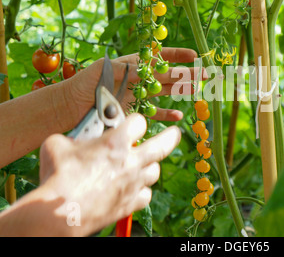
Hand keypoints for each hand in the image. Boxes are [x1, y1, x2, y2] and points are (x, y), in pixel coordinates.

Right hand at [39, 114, 180, 235]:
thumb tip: (73, 139)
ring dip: (150, 165)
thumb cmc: (58, 176)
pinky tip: (132, 189)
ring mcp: (134, 184)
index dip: (135, 121)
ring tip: (143, 163)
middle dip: (171, 136)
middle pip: (163, 145)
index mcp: (116, 142)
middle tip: (175, 133)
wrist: (60, 214)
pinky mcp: (130, 204)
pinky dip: (141, 191)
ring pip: (155, 171)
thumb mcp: (57, 145)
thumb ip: (73, 137)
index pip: (139, 122)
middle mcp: (131, 161)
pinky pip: (145, 195)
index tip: (131, 123)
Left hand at [65, 47, 205, 123]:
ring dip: (183, 92)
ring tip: (200, 91)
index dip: (178, 56)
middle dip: (189, 74)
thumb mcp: (105, 70)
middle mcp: (141, 78)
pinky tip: (179, 116)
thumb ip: (127, 69)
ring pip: (167, 93)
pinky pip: (155, 113)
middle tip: (207, 74)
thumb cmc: (85, 82)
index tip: (195, 56)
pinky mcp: (135, 111)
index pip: (161, 57)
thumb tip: (147, 70)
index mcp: (135, 64)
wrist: (71, 106)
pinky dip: (167, 115)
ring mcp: (140, 95)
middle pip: (169, 75)